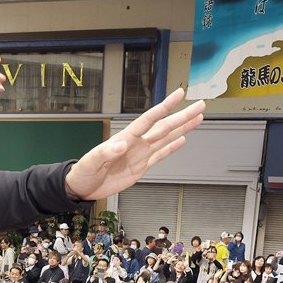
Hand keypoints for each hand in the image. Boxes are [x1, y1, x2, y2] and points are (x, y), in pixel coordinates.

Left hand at [64, 90, 204, 199]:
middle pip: (164, 126)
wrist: (83, 187)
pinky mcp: (140, 166)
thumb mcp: (91, 163)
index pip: (149, 119)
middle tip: (199, 105)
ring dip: (182, 127)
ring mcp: (139, 154)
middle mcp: (135, 143)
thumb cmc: (83, 172)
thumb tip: (120, 145)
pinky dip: (172, 147)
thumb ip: (105, 153)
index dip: (165, 107)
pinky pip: (160, 154)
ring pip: (166, 138)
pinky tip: (182, 139)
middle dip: (183, 115)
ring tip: (197, 117)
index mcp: (125, 138)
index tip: (178, 95)